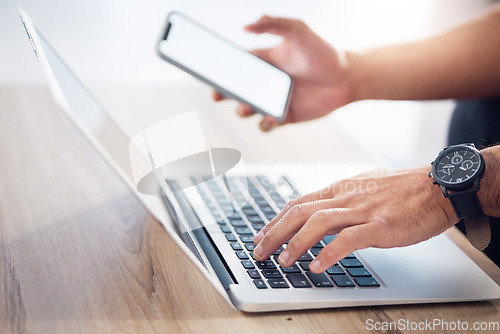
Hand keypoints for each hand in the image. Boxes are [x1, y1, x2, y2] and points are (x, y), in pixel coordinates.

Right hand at [212, 15, 351, 131]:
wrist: (347, 78)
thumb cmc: (323, 51)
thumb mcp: (298, 30)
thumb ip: (273, 23)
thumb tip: (245, 25)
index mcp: (264, 61)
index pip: (235, 65)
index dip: (219, 69)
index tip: (208, 72)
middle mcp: (265, 82)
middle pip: (235, 90)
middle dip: (223, 93)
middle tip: (217, 94)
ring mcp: (273, 100)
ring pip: (247, 109)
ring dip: (242, 110)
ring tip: (247, 106)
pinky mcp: (284, 117)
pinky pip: (266, 125)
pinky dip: (264, 124)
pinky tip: (270, 118)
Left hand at [252, 167, 458, 272]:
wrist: (438, 185)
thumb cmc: (403, 189)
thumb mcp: (363, 187)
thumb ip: (341, 200)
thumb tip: (320, 213)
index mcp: (339, 189)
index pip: (298, 203)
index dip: (276, 220)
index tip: (262, 235)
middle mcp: (345, 197)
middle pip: (300, 211)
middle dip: (275, 232)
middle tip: (259, 251)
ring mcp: (362, 210)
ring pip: (318, 223)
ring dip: (296, 242)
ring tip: (283, 261)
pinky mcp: (380, 225)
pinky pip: (349, 239)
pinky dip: (329, 253)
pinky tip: (317, 266)